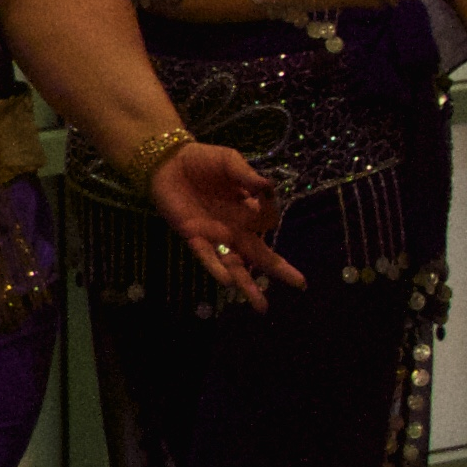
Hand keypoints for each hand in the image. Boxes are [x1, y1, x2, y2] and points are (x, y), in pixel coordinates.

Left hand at [147, 142, 304, 304]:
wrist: (166, 161)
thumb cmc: (201, 161)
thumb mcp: (230, 162)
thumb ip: (247, 175)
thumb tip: (268, 188)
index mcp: (247, 210)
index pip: (268, 221)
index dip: (269, 211)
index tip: (263, 195)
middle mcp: (234, 228)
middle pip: (260, 254)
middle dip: (279, 269)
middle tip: (300, 285)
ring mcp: (214, 235)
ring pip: (235, 265)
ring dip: (247, 285)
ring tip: (261, 306)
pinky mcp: (192, 235)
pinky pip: (206, 256)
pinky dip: (216, 267)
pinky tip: (228, 281)